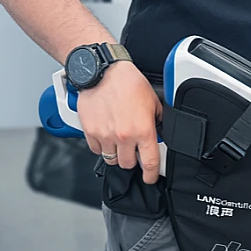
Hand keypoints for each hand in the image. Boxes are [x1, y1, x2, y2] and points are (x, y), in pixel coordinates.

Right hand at [77, 61, 162, 183]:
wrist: (103, 72)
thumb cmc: (127, 82)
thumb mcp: (153, 101)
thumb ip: (157, 120)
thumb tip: (160, 132)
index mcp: (143, 130)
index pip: (150, 163)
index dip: (152, 175)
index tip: (150, 178)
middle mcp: (124, 136)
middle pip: (127, 164)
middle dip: (131, 159)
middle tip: (132, 149)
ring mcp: (105, 136)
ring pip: (111, 159)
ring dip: (116, 154)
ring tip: (118, 140)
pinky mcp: (90, 132)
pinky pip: (96, 150)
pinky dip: (101, 146)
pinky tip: (105, 135)